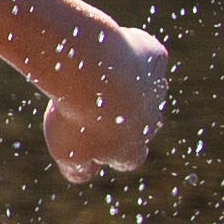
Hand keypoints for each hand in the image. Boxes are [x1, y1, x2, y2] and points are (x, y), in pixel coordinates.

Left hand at [42, 25, 169, 181]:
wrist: (91, 71)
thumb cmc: (77, 116)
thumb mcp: (67, 153)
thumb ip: (77, 170)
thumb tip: (84, 174)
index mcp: (133, 150)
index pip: (128, 159)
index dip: (111, 151)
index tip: (91, 138)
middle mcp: (152, 122)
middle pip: (140, 123)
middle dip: (119, 115)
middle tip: (89, 102)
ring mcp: (156, 89)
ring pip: (144, 88)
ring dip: (125, 84)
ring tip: (94, 75)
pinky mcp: (155, 59)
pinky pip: (146, 57)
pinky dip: (131, 53)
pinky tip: (108, 49)